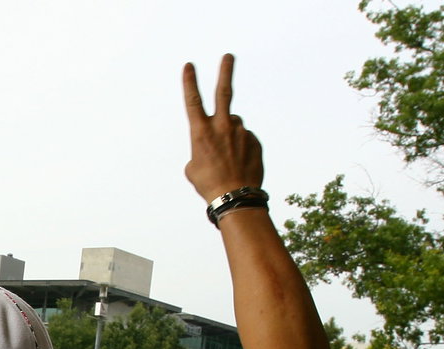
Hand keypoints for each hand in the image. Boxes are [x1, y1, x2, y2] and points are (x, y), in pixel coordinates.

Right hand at [180, 55, 262, 201]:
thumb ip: (201, 148)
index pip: (193, 100)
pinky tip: (238, 164)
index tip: (189, 65)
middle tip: (229, 56)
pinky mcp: (254, 141)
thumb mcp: (193, 167)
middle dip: (225, 71)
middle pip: (224, 92)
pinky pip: (245, 139)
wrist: (235, 197)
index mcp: (201, 132)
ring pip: (234, 125)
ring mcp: (241, 132)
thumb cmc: (208, 184)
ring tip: (228, 159)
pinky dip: (241, 148)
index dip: (190, 82)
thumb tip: (217, 141)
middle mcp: (222, 127)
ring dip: (230, 136)